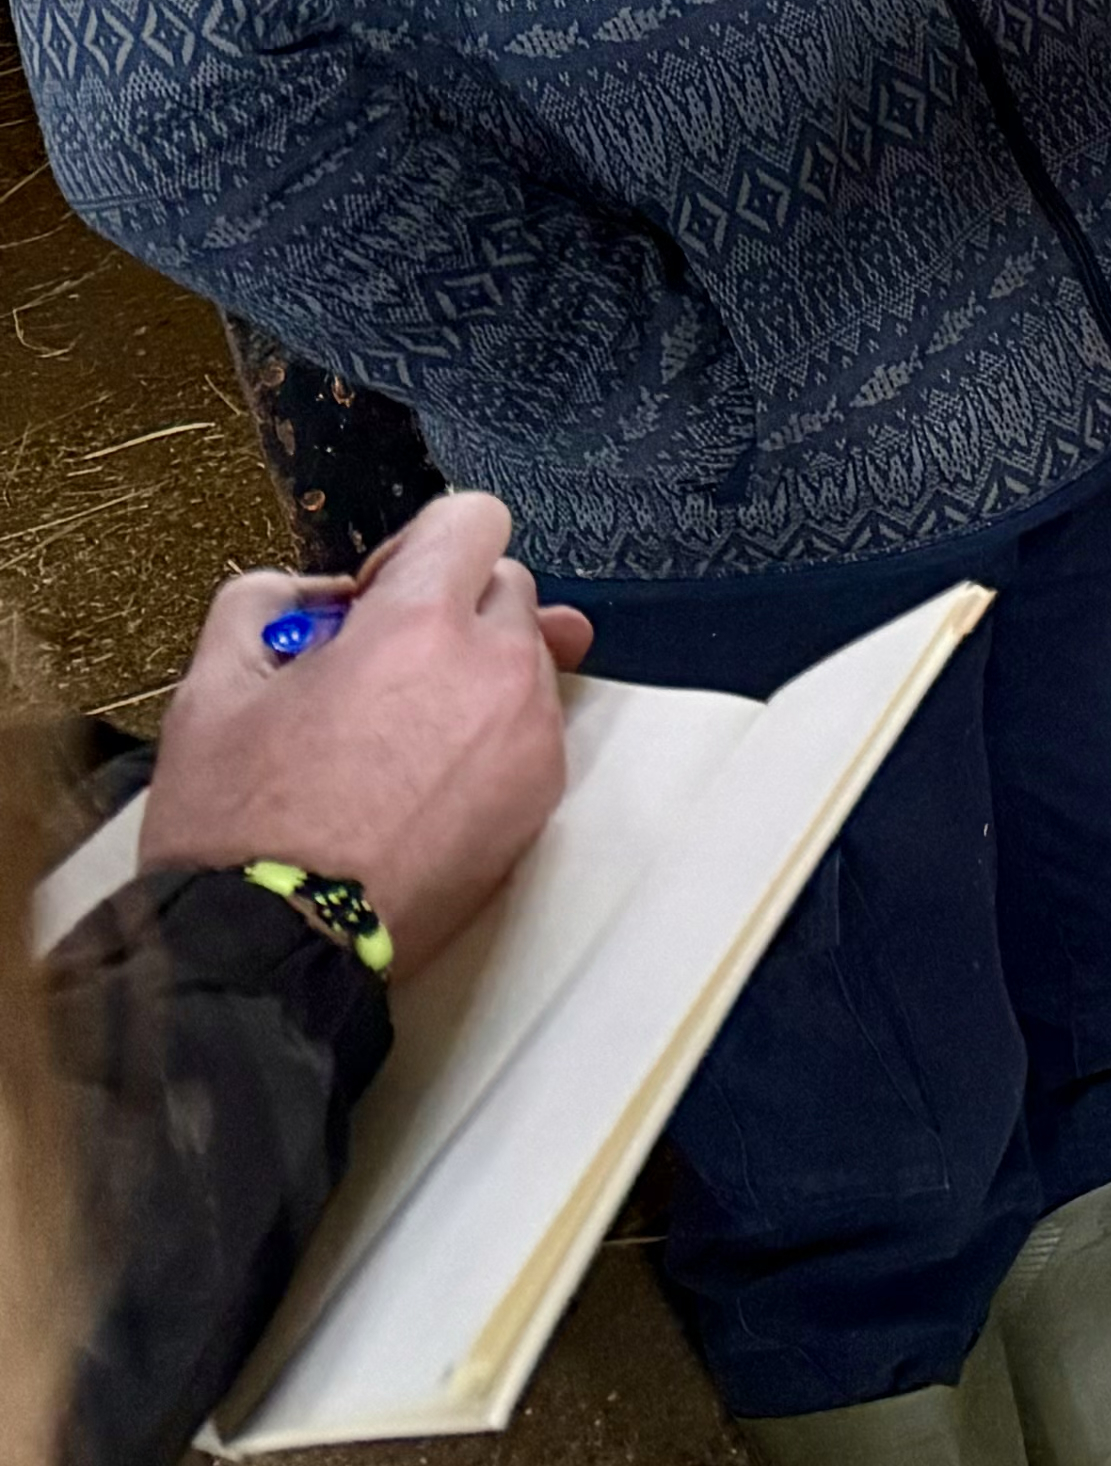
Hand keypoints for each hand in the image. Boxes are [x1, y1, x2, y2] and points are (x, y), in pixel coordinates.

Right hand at [139, 490, 586, 968]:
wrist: (275, 946)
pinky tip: (418, 785)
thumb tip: (320, 591)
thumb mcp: (211, 690)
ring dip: (471, 674)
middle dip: (447, 612)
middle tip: (373, 674)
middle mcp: (497, 668)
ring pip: (524, 660)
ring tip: (392, 739)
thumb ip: (264, 602)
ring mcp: (532, 737)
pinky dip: (488, 735)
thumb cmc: (238, 822)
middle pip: (505, 588)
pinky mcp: (543, 799)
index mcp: (419, 626)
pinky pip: (531, 730)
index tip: (371, 605)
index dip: (417, 550)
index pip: (473, 518)